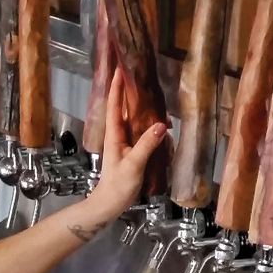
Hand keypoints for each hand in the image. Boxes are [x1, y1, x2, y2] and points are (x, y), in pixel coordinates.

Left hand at [87, 67, 168, 218]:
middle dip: (130, 92)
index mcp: (114, 134)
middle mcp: (118, 135)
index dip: (117, 87)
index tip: (121, 68)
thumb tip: (162, 125)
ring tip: (156, 100)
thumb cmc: (118, 184)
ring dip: (143, 110)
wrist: (110, 203)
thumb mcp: (134, 164)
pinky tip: (161, 128)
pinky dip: (150, 128)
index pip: (115, 105)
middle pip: (124, 109)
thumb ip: (147, 144)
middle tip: (141, 77)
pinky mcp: (132, 153)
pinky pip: (141, 135)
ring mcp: (125, 144)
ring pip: (134, 121)